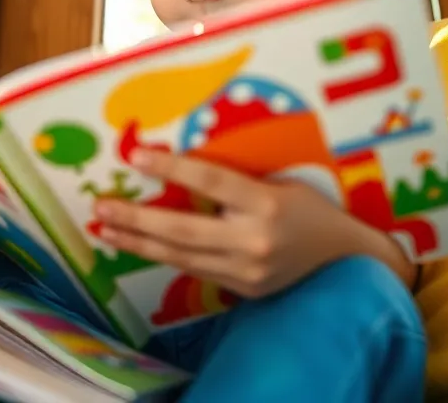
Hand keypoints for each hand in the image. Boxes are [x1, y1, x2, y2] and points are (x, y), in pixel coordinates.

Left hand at [94, 150, 414, 297]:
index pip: (211, 182)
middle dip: (136, 220)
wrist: (346, 258)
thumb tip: (180, 164)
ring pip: (180, 256)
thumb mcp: (280, 181)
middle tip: (101, 208)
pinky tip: (137, 245)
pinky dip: (163, 256)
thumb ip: (235, 180)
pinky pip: (194, 270)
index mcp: (267, 204)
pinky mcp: (243, 290)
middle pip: (183, 230)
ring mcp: (247, 272)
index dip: (172, 169)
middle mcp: (254, 241)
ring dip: (138, 243)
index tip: (138, 157)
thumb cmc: (310, 207)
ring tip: (105, 230)